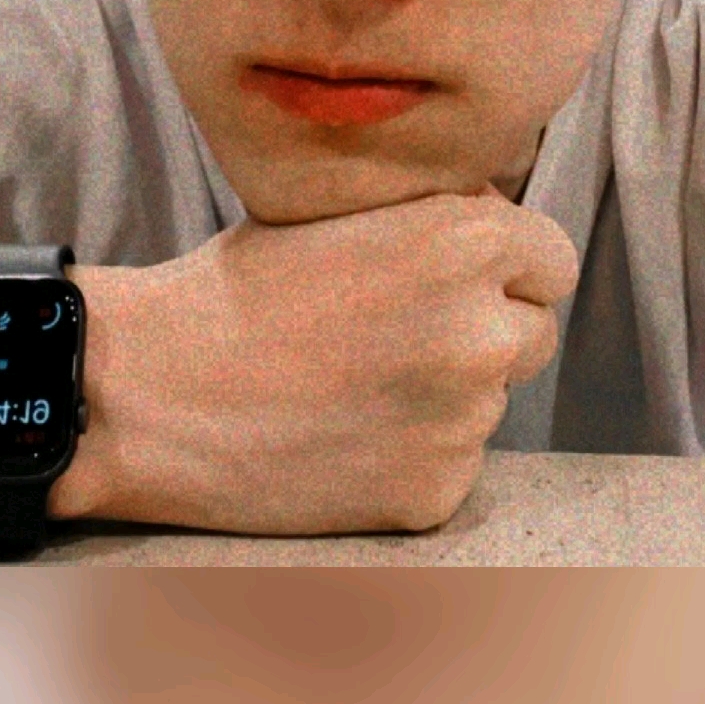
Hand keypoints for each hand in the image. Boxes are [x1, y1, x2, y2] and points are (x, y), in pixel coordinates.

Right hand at [69, 182, 577, 538]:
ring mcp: (463, 421)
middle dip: (487, 326)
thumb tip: (492, 217)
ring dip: (447, 390)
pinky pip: (454, 462)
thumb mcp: (342, 210)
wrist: (151, 393)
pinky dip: (413, 453)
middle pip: (534, 330)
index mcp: (465, 243)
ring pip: (492, 398)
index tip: (466, 277)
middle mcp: (481, 331)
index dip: (510, 264)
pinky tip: (344, 435)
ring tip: (355, 382)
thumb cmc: (236, 289)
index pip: (553, 257)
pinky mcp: (435, 493)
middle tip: (402, 331)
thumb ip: (431, 216)